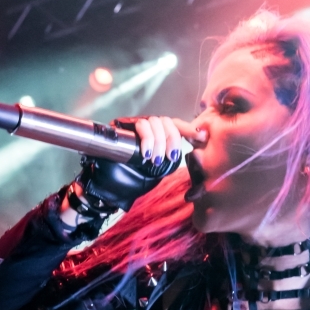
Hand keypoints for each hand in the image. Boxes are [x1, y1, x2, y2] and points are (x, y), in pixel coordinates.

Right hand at [76, 115, 196, 213]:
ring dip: (159, 142)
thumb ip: (172, 156)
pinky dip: (147, 139)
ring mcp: (134, 124)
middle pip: (167, 122)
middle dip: (172, 140)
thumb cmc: (134, 179)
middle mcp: (146, 126)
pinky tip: (146, 154)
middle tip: (170, 158)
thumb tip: (194, 144)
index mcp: (157, 135)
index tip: (201, 137)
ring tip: (154, 160)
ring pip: (155, 122)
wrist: (109, 187)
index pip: (175, 125)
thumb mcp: (160, 169)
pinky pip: (142, 125)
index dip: (189, 129)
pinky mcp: (122, 125)